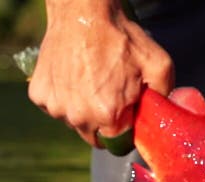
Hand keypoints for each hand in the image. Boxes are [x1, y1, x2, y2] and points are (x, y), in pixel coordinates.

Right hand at [28, 0, 173, 146]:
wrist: (83, 12)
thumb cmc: (122, 38)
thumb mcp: (159, 67)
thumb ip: (165, 98)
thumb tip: (165, 117)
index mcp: (108, 116)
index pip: (120, 145)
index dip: (128, 131)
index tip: (129, 115)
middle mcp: (78, 117)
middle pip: (96, 137)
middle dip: (107, 123)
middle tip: (113, 96)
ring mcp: (55, 107)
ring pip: (76, 123)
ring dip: (85, 110)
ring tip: (94, 83)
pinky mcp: (39, 95)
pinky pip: (57, 107)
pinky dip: (66, 98)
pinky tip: (75, 78)